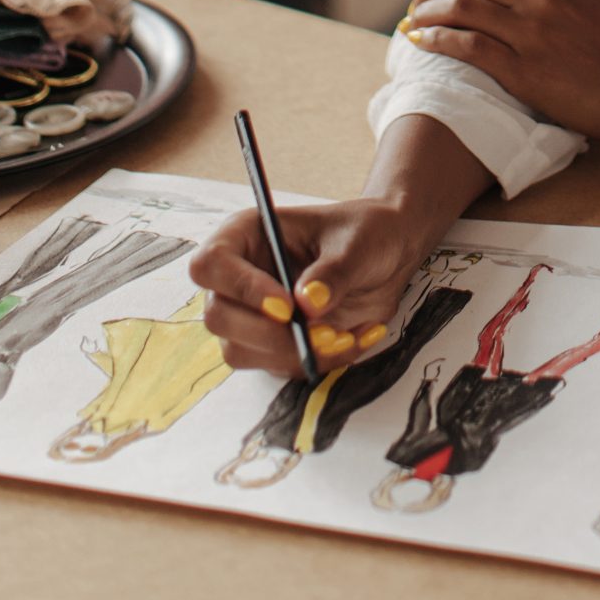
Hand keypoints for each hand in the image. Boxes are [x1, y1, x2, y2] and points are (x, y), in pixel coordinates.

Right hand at [189, 195, 424, 376]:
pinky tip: (351, 339)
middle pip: (218, 316)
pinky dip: (315, 362)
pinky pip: (277, 367)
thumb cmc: (366, 233)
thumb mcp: (358, 242)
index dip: (241, 288)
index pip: (211, 264)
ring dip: (292, 353)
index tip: (286, 307)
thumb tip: (306, 305)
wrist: (388, 255)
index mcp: (247, 235)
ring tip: (344, 335)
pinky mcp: (271, 344)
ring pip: (240, 351)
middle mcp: (240, 277)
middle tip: (322, 332)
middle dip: (269, 333)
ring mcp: (251, 314)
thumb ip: (334, 271)